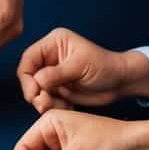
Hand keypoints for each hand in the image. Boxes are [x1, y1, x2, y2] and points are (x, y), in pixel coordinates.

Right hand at [16, 28, 148, 112]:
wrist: (121, 82)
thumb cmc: (105, 67)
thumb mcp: (79, 66)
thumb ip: (55, 73)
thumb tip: (36, 81)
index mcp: (54, 43)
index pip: (29, 59)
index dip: (27, 77)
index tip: (34, 92)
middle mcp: (50, 57)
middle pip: (29, 76)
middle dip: (35, 92)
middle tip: (45, 103)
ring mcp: (53, 74)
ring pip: (36, 91)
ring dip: (44, 101)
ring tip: (60, 105)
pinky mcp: (57, 88)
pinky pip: (46, 99)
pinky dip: (53, 106)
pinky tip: (66, 106)